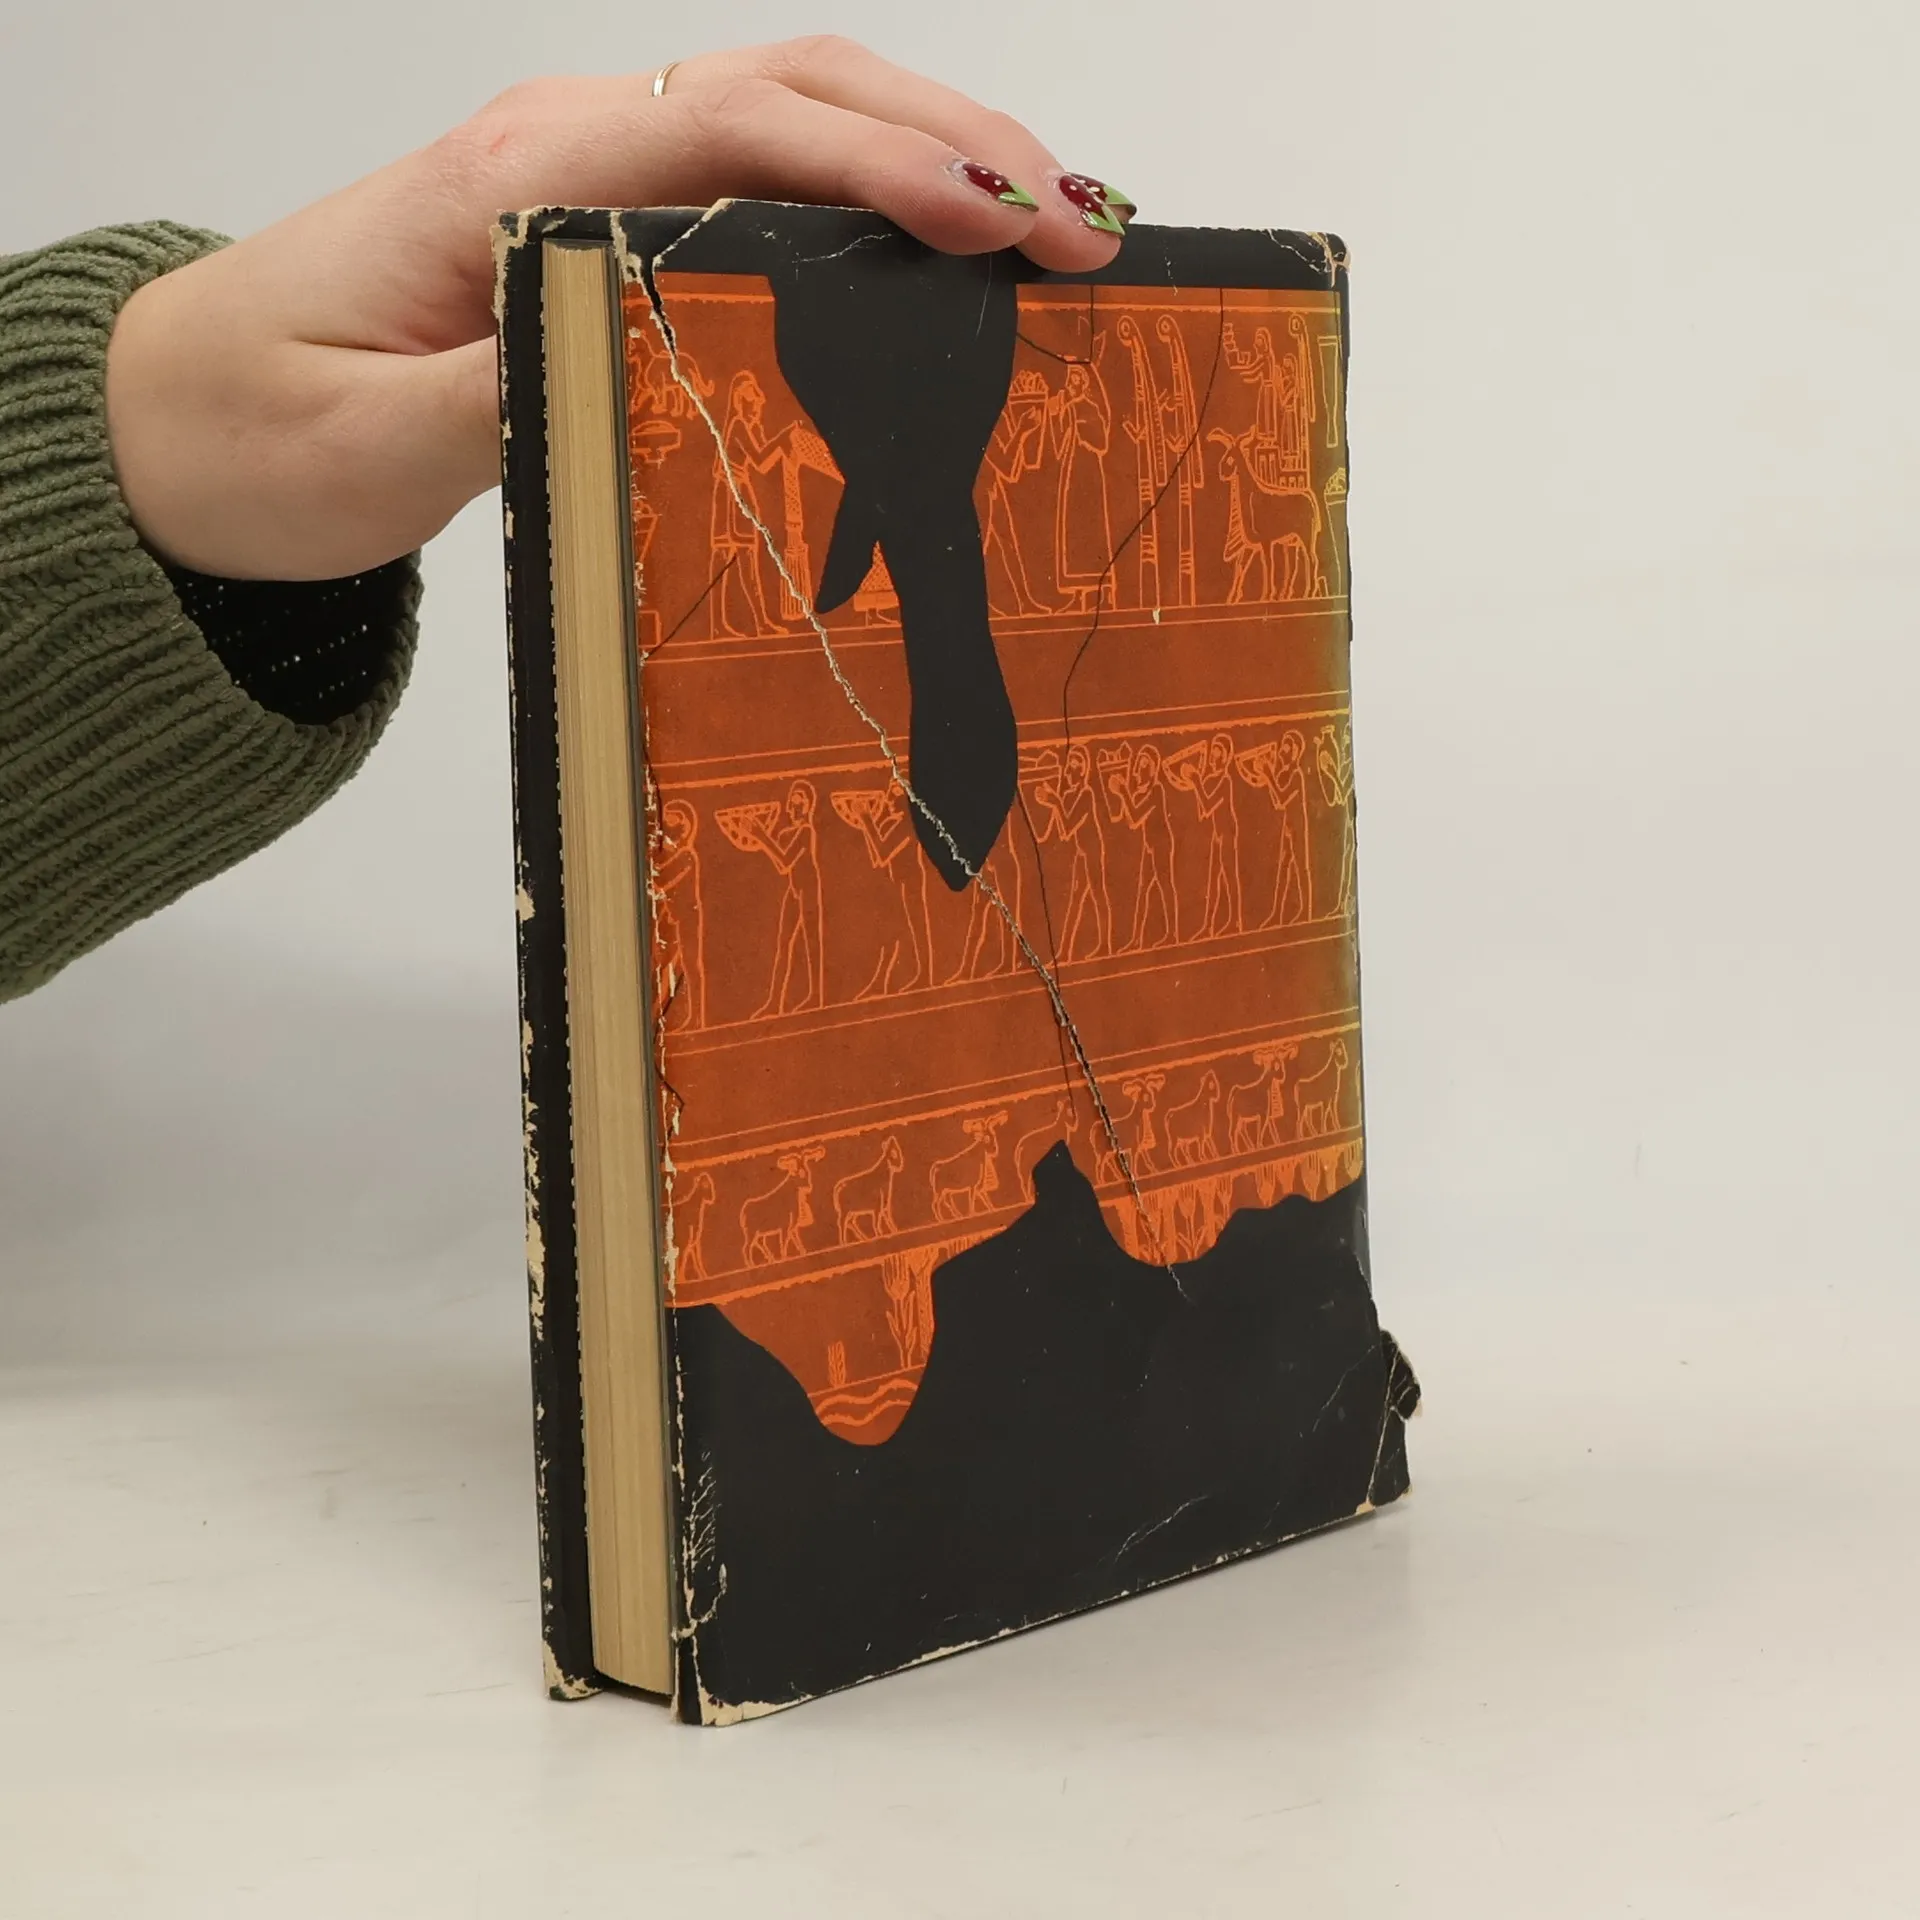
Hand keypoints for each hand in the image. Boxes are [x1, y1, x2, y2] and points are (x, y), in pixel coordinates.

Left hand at [104, 38, 1135, 581]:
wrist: (178, 422)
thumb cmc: (263, 432)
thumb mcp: (382, 442)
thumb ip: (525, 387)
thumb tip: (667, 346)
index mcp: (515, 180)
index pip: (737, 136)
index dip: (883, 167)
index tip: (998, 223)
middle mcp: (560, 148)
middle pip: (791, 89)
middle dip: (951, 140)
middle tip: (1077, 223)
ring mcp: (583, 169)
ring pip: (787, 109)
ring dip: (927, 142)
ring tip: (1048, 215)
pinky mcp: (597, 216)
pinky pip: (755, 169)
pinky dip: (868, 181)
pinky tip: (936, 231)